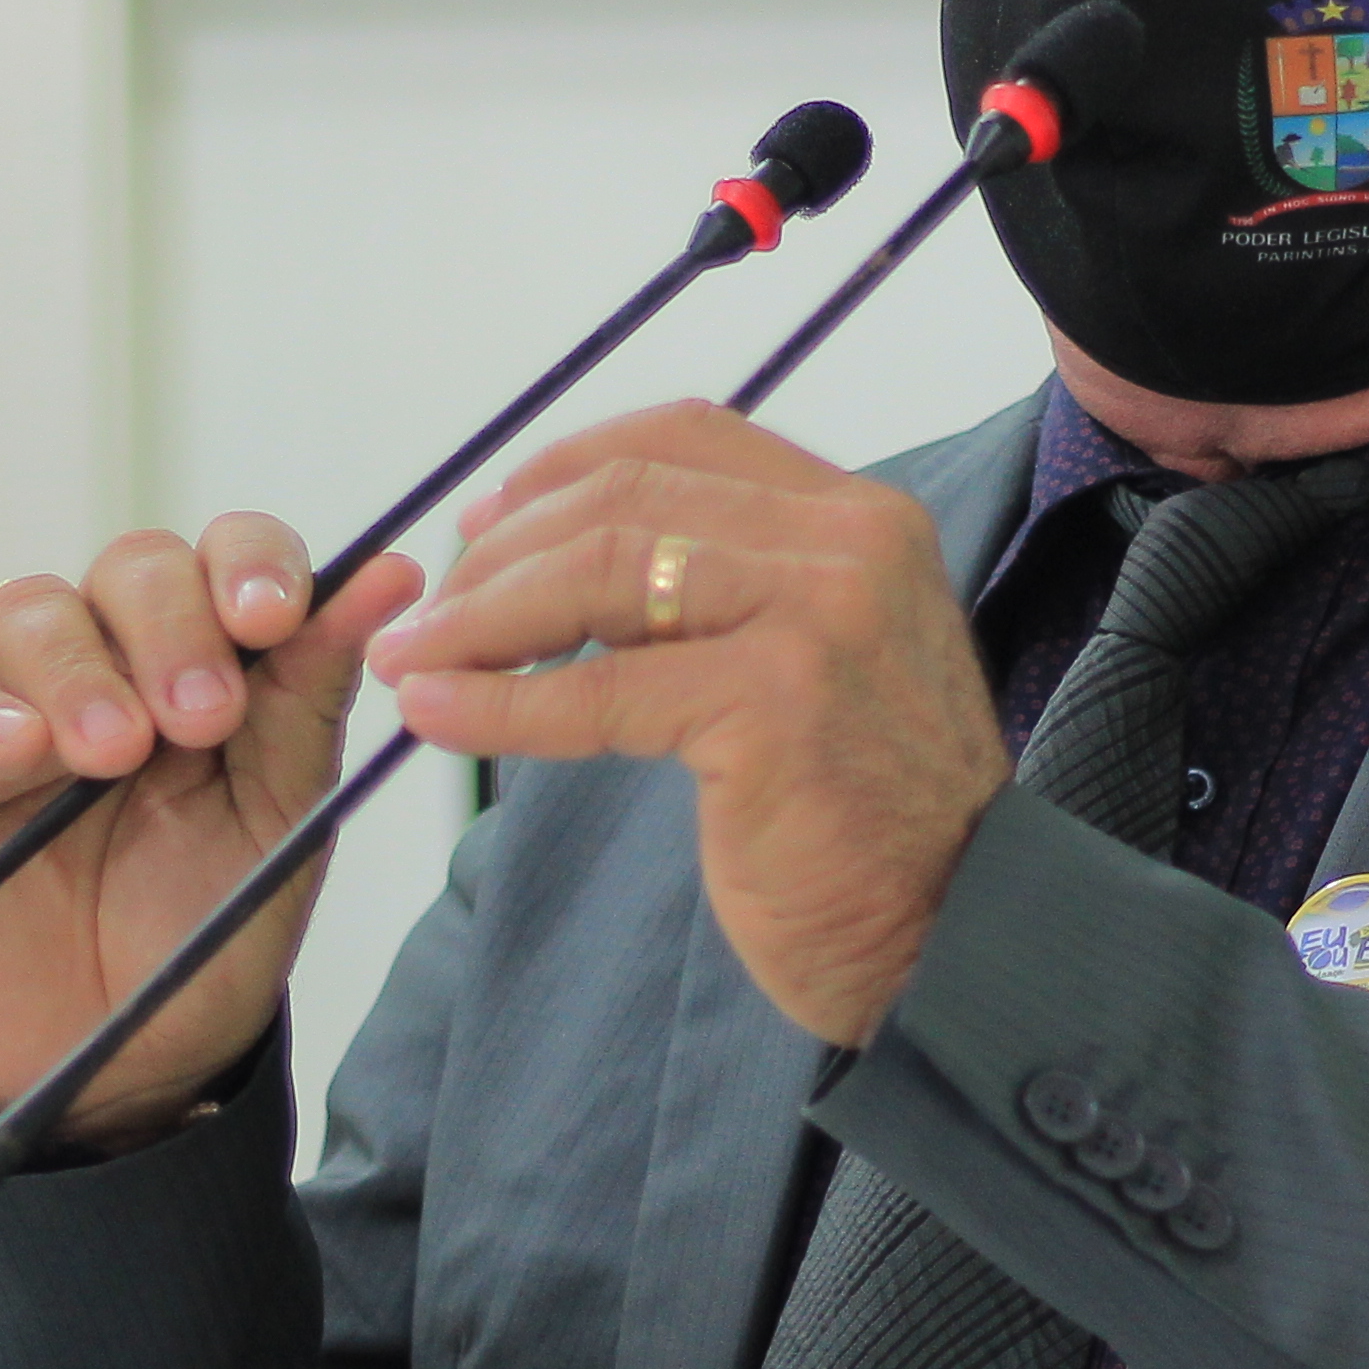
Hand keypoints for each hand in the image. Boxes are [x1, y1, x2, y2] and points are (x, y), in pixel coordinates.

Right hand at [0, 520, 424, 1148]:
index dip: (250, 564)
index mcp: (208, 660)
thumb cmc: (207, 936)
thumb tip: (392, 575)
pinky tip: (24, 750)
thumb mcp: (281, 818)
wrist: (123, 1069)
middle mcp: (109, 661)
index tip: (275, 619)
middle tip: (203, 720)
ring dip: (84, 671)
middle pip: (131, 568)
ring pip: (29, 612)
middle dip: (174, 628)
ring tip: (117, 754)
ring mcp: (10, 706)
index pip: (225, 557)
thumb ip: (314, 696)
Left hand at [371, 406, 1007, 1045]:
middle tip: (431, 614)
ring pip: (602, 573)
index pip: (683, 439)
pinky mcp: (774, 708)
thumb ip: (735, 585)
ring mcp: (817, 619)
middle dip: (501, 553)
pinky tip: (440, 714)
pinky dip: (500, 702)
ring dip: (482, 615)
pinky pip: (600, 691)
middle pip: (625, 501)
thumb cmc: (869, 812)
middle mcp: (849, 545)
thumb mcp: (818, 655)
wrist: (952, 928)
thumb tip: (565, 550)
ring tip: (416, 657)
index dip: (563, 471)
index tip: (485, 527)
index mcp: (861, 517)